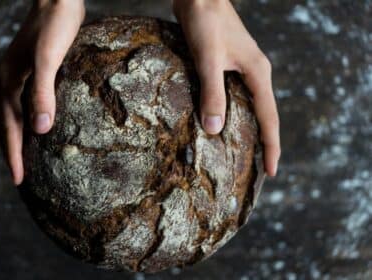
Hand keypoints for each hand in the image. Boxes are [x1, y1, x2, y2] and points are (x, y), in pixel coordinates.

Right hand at [0, 0, 84, 184]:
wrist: (57, 1)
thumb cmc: (55, 26)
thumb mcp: (49, 59)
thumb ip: (42, 92)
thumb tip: (40, 130)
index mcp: (8, 82)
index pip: (8, 128)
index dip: (13, 155)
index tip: (19, 180)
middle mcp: (7, 81)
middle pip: (3, 125)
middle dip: (10, 152)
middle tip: (20, 177)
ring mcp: (16, 76)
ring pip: (10, 116)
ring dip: (15, 139)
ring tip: (24, 159)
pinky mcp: (29, 72)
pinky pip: (21, 104)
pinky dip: (25, 122)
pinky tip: (38, 127)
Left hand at [173, 0, 280, 175]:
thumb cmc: (206, 22)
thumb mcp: (208, 60)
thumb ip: (212, 94)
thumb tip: (214, 130)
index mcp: (257, 74)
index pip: (269, 119)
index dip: (271, 147)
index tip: (272, 172)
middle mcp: (255, 73)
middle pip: (264, 115)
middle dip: (264, 143)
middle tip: (260, 170)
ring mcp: (242, 69)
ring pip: (250, 106)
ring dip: (249, 129)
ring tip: (244, 153)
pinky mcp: (228, 65)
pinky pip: (236, 96)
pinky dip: (233, 113)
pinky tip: (223, 122)